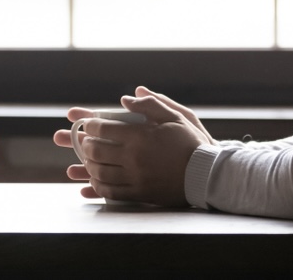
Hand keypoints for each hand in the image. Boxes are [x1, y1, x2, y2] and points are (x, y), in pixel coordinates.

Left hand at [52, 89, 212, 205]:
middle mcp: (134, 158)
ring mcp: (136, 178)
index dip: (90, 124)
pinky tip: (96, 180)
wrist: (207, 174)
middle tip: (85, 140)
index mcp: (140, 136)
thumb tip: (126, 98)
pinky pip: (111, 192)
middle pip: (97, 150)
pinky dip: (98, 186)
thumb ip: (150, 104)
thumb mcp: (175, 116)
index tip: (88, 123)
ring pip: (100, 173)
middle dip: (85, 143)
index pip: (103, 128)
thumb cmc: (191, 143)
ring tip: (88, 159)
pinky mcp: (140, 193)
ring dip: (89, 165)